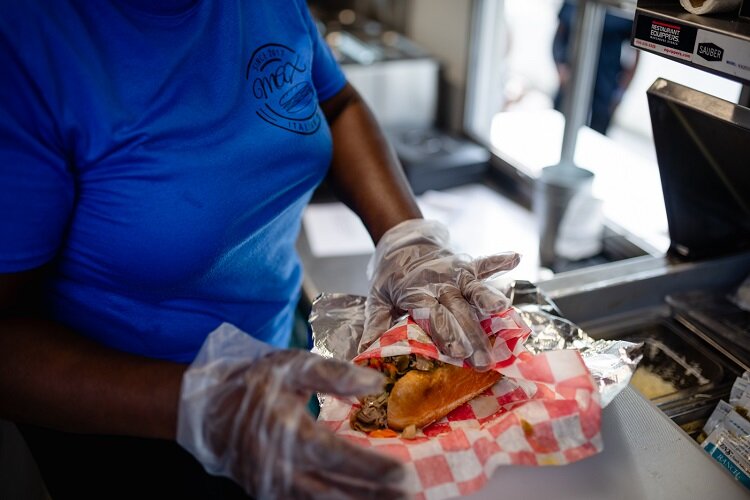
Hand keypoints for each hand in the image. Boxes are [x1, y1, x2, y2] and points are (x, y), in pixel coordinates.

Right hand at [177, 325, 405, 498]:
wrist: (208, 408)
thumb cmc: (253, 383)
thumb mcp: (292, 366)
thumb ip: (334, 374)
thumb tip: (376, 386)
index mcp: (287, 432)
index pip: (337, 457)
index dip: (372, 469)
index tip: (405, 474)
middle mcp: (279, 468)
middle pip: (336, 491)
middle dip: (376, 496)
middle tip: (411, 495)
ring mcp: (272, 486)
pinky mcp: (270, 494)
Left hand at [360, 220, 518, 370]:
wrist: (402, 243)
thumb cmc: (391, 277)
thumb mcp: (377, 298)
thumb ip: (375, 323)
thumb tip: (364, 351)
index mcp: (416, 293)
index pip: (432, 315)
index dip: (444, 332)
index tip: (455, 352)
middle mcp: (439, 283)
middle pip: (458, 311)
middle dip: (471, 335)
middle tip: (483, 359)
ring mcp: (455, 273)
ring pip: (474, 288)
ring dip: (489, 298)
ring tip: (503, 309)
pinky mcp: (467, 265)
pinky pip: (484, 263)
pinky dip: (499, 260)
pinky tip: (516, 257)